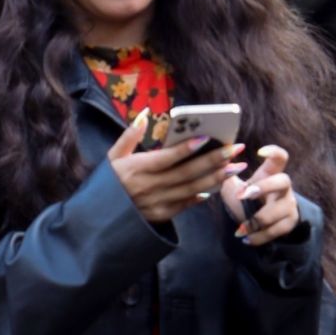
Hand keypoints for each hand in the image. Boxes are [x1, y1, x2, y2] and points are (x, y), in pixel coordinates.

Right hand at [108, 112, 242, 224]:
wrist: (99, 220)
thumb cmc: (108, 184)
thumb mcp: (112, 158)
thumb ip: (128, 136)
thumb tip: (144, 114)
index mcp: (136, 169)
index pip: (166, 158)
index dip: (186, 148)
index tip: (206, 138)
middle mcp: (149, 187)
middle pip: (186, 173)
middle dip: (214, 160)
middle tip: (235, 150)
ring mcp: (157, 204)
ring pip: (192, 189)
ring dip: (216, 178)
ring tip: (235, 167)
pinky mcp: (162, 216)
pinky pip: (186, 204)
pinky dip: (202, 194)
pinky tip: (217, 185)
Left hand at [220, 145, 299, 245]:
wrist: (259, 224)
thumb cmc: (246, 200)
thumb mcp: (235, 187)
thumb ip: (226, 175)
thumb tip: (216, 160)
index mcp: (270, 173)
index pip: (280, 157)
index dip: (273, 152)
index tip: (259, 152)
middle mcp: (284, 187)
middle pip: (283, 180)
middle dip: (263, 187)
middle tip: (242, 195)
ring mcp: (289, 205)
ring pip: (276, 212)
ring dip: (254, 221)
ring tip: (240, 230)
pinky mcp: (289, 223)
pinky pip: (275, 231)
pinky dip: (258, 237)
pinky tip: (247, 239)